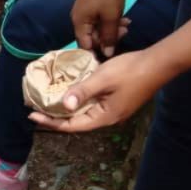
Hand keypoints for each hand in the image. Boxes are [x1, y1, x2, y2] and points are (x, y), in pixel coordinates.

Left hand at [29, 48, 166, 131]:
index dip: (51, 122)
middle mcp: (109, 118)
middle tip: (35, 110)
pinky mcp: (116, 102)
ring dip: (66, 109)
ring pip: (84, 114)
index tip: (32, 116)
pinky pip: (92, 106)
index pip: (72, 125)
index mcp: (105, 117)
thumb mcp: (102, 79)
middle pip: (77, 122)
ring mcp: (114, 110)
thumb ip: (82, 92)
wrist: (158, 63)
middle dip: (56, 117)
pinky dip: (77, 101)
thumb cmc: (130, 71)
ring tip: (47, 103)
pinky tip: (68, 94)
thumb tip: (63, 106)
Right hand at [72, 0, 124, 57]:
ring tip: (127, 24)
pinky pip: (99, 20)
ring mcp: (84, 12)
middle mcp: (78, 20)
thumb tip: (107, 54)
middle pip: (92, 37)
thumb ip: (109, 37)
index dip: (98, 51)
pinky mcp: (90, 6)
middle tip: (125, 32)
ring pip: (97, 29)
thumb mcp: (111, 17)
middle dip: (109, 38)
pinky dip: (110, 21)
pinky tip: (123, 18)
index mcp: (79, 23)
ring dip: (112, 29)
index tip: (114, 51)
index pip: (85, 46)